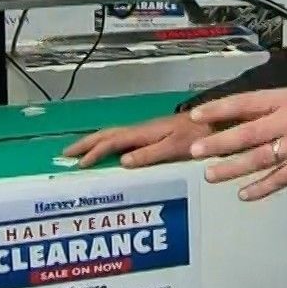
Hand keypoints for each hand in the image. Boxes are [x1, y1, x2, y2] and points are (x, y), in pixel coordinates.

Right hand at [63, 112, 214, 168]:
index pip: (112, 142)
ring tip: (82, 153)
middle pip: (108, 135)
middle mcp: (143, 130)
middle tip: (66, 153)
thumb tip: (121, 162)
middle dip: (86, 143)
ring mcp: (149, 132)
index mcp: (144, 133)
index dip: (93, 152)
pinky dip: (111, 145)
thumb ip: (150, 155)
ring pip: (115, 135)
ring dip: (96, 143)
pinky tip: (112, 153)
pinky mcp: (156, 135)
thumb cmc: (200, 136)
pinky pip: (126, 139)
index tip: (77, 164)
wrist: (220, 122)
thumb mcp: (176, 147)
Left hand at [188, 88, 286, 200]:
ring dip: (232, 168)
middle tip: (194, 151)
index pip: (244, 103)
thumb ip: (274, 107)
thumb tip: (242, 115)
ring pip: (258, 158)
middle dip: (218, 143)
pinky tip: (243, 195)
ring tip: (210, 175)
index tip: (195, 115)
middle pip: (246, 133)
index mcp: (283, 99)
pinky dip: (261, 188)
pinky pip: (280, 178)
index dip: (219, 109)